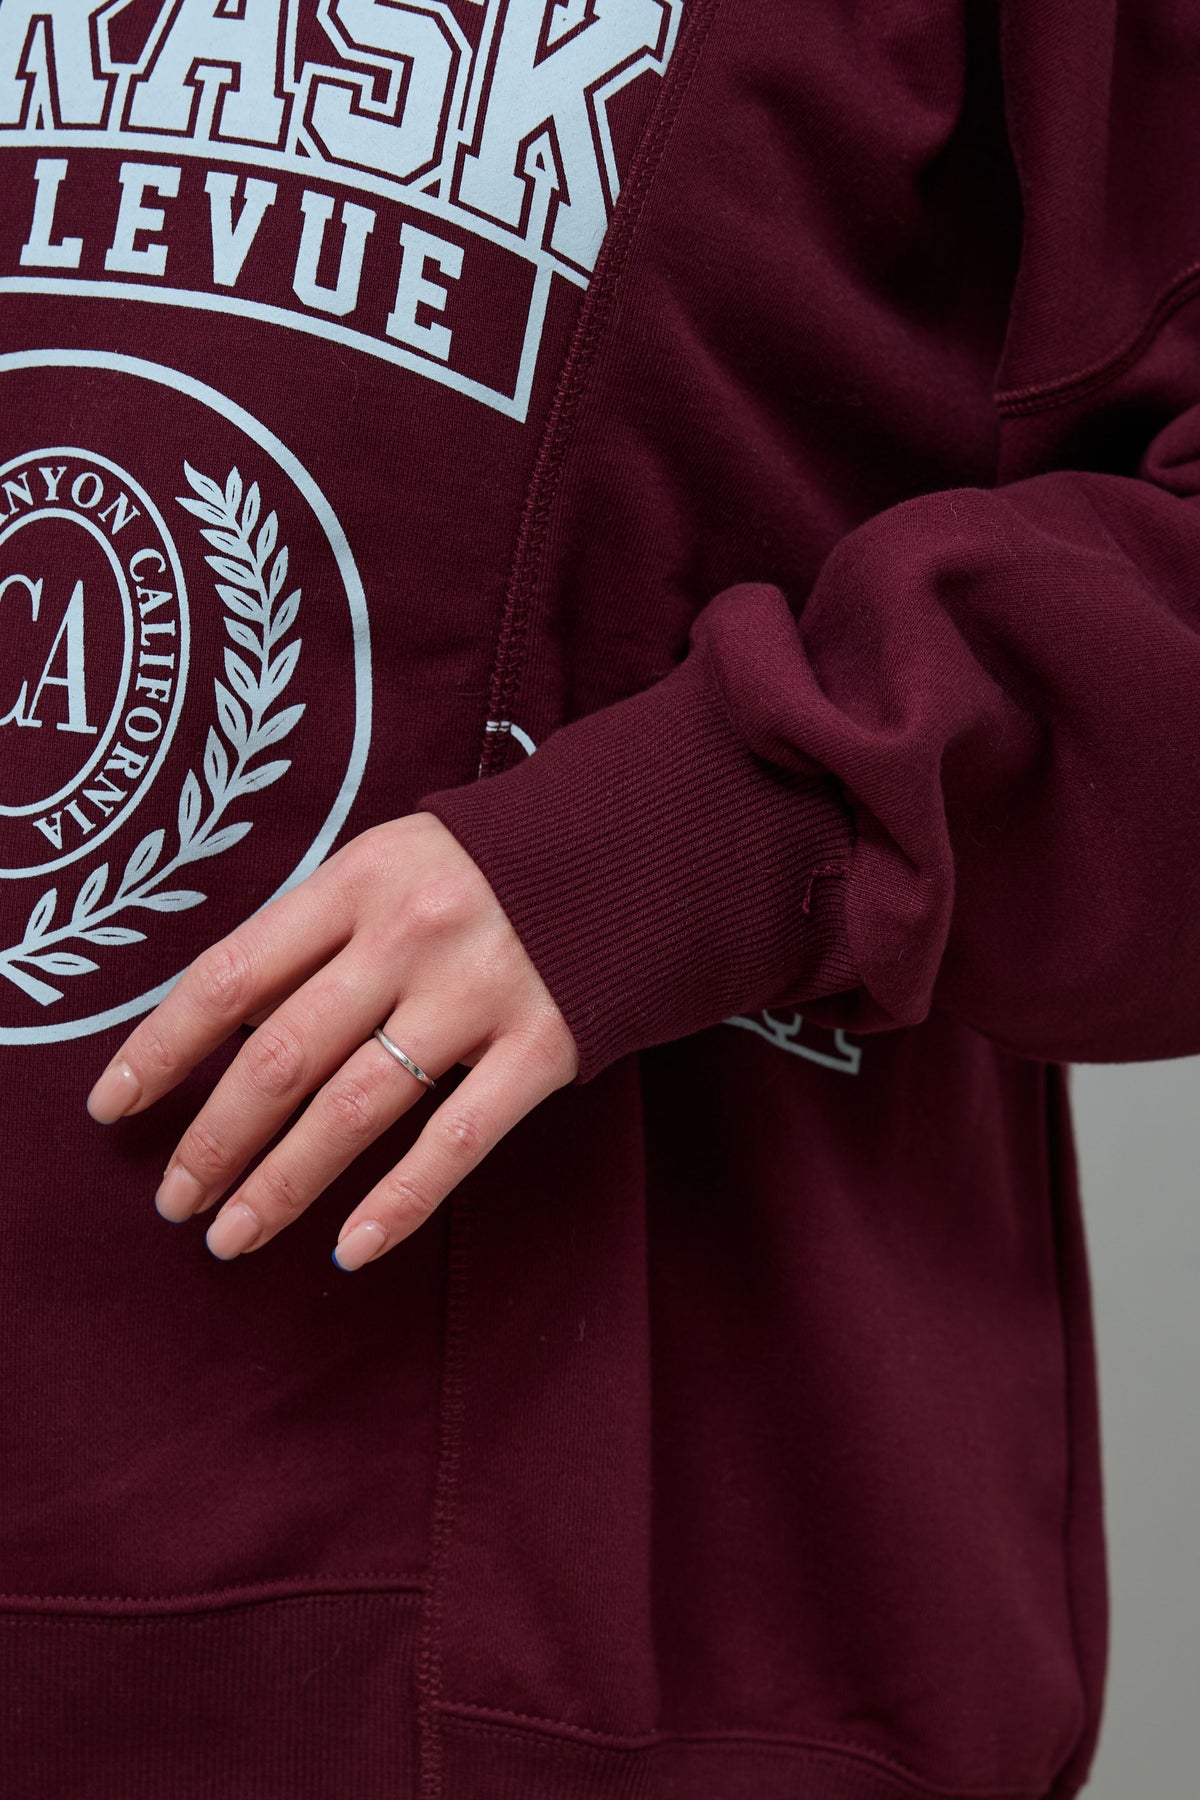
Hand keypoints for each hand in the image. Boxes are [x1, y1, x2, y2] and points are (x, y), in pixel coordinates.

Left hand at [85, 813, 578, 1268]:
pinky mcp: (547, 1043)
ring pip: (355, 1109)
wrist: (644, 840)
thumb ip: (322, 931)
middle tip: (175, 1200)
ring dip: (281, 1183)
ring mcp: (481, 991)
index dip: (161, 1048)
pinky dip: (399, 1202)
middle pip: (281, 1056)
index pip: (231, 974)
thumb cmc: (499, 861)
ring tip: (231, 1237)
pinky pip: (459, 1138)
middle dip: (212, 1139)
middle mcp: (411, 934)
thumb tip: (228, 1029)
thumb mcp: (397, 860)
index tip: (113, 1106)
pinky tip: (351, 1248)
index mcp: (359, 878)